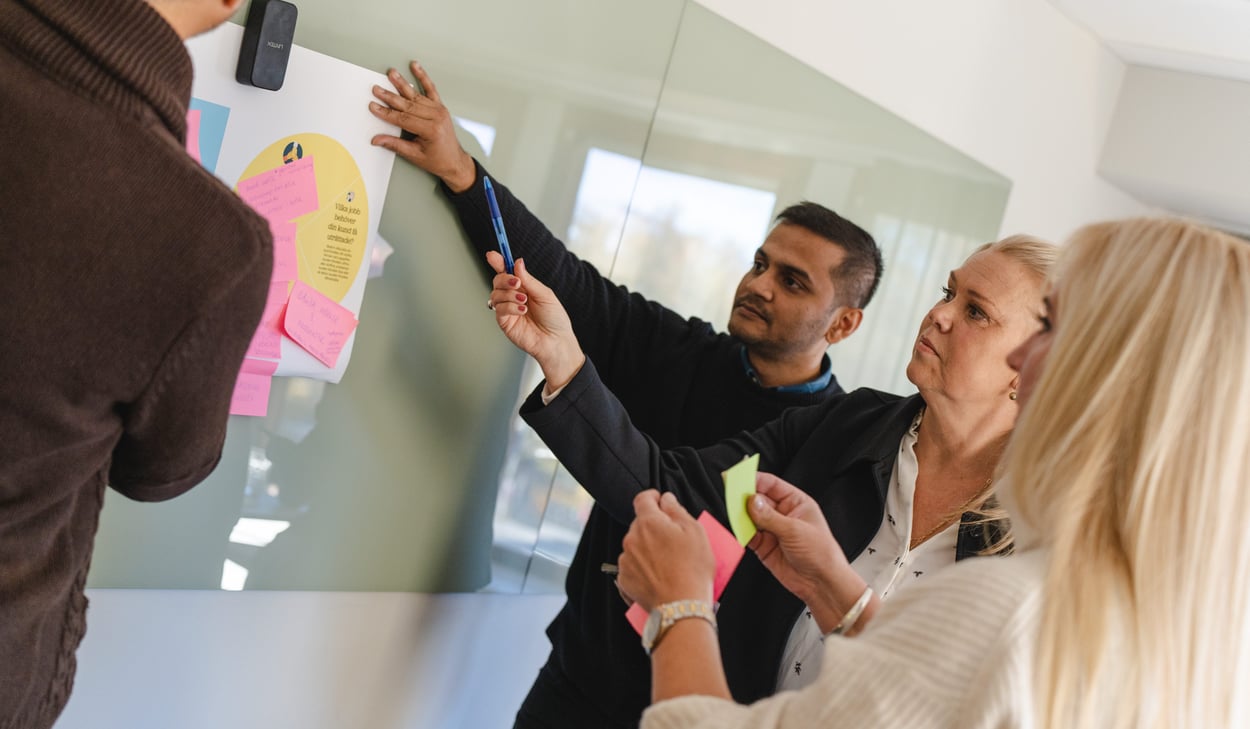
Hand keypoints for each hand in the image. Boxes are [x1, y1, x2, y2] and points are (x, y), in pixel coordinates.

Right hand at [368, 61, 475, 192]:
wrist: (455, 161)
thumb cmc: (437, 160)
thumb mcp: (415, 155)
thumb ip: (395, 145)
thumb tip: (377, 140)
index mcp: (431, 130)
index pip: (403, 119)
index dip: (386, 113)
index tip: (374, 106)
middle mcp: (436, 117)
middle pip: (408, 104)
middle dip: (390, 96)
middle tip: (377, 89)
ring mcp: (439, 110)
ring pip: (416, 95)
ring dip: (402, 83)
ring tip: (391, 73)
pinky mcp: (440, 107)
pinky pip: (431, 89)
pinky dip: (423, 77)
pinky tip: (415, 66)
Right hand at [486, 252, 583, 389]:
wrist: (556, 341)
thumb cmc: (555, 319)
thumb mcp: (545, 294)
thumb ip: (529, 279)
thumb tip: (517, 262)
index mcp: (523, 287)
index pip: (507, 271)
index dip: (498, 261)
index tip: (492, 254)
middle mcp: (513, 297)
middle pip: (497, 280)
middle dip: (505, 278)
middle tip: (517, 283)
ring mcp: (507, 309)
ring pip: (495, 293)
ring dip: (509, 294)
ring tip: (524, 301)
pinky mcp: (504, 322)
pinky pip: (499, 308)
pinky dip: (510, 306)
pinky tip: (522, 311)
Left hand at [617, 491, 714, 611]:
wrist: (681, 607)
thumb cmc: (691, 570)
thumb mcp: (695, 531)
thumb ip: (677, 509)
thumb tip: (667, 499)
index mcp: (648, 523)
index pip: (643, 499)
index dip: (652, 497)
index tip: (660, 501)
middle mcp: (632, 539)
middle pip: (640, 524)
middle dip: (655, 527)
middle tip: (674, 540)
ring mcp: (626, 560)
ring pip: (636, 546)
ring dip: (648, 548)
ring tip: (669, 563)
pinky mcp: (624, 580)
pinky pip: (632, 566)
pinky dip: (643, 567)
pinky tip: (659, 575)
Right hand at [747, 473, 865, 632]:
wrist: (821, 583)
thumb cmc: (821, 553)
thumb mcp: (795, 530)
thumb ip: (770, 516)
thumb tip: (752, 502)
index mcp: (796, 502)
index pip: (771, 484)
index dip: (754, 479)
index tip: (738, 477)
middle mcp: (783, 514)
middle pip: (758, 499)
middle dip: (744, 497)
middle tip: (731, 495)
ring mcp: (773, 530)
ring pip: (750, 517)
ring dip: (741, 515)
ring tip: (733, 513)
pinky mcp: (764, 546)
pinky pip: (748, 534)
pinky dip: (741, 532)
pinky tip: (739, 529)